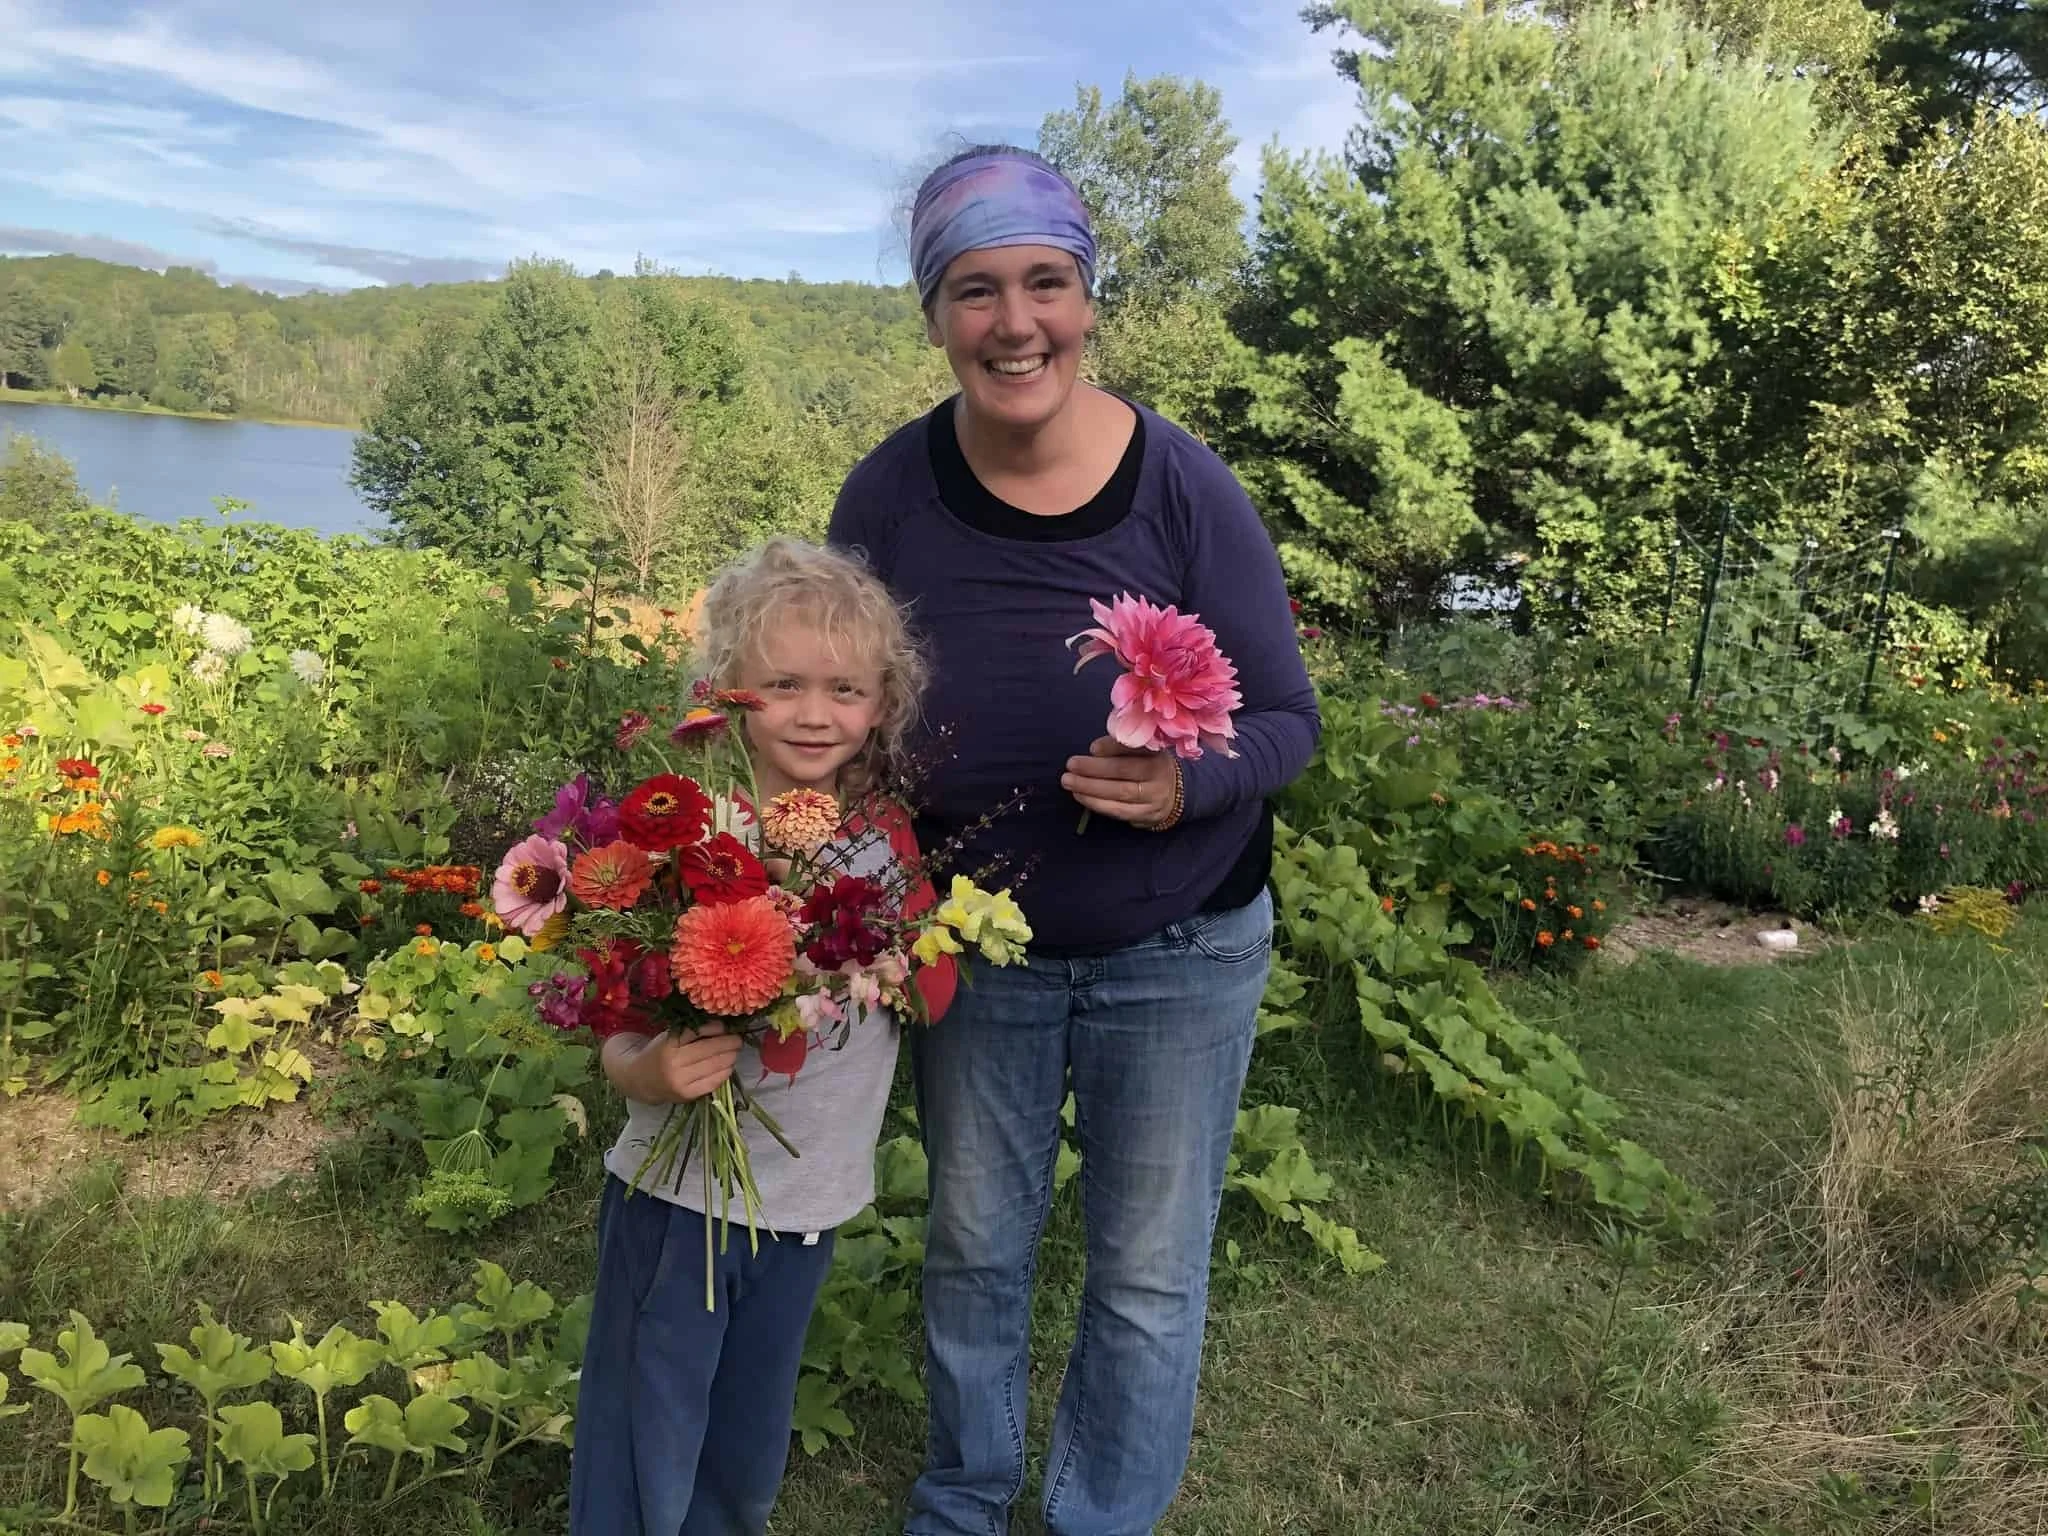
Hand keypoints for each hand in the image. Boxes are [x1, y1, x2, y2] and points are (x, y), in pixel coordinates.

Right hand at [603, 1025, 742, 1104]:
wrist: (641, 1081)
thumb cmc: (659, 1053)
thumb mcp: (669, 1037)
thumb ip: (692, 1031)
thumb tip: (723, 1026)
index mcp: (668, 1045)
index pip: (698, 1032)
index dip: (717, 1028)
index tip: (726, 1026)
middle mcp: (674, 1063)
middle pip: (710, 1050)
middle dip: (730, 1043)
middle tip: (738, 1039)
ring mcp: (681, 1081)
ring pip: (716, 1066)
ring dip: (730, 1057)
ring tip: (734, 1051)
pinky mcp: (688, 1094)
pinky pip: (714, 1082)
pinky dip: (725, 1072)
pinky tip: (727, 1066)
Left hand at [1061, 737, 1179, 826]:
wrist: (1174, 793)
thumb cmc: (1148, 766)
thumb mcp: (1142, 751)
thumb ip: (1120, 748)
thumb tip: (1095, 750)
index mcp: (1157, 752)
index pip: (1133, 748)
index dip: (1111, 747)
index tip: (1093, 748)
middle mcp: (1159, 774)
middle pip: (1123, 770)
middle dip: (1093, 768)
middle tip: (1071, 765)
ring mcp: (1154, 797)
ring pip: (1120, 793)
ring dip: (1090, 787)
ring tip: (1070, 782)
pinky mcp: (1146, 815)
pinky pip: (1118, 811)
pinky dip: (1097, 804)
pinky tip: (1081, 796)